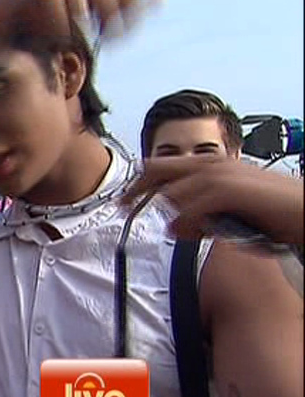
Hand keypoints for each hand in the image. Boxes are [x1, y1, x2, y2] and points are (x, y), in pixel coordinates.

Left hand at [122, 157, 304, 245]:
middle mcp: (211, 163)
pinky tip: (189, 231)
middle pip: (156, 170)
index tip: (124, 199)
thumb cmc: (273, 211)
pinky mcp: (228, 191)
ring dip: (172, 217)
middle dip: (136, 189)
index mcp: (211, 164)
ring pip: (172, 193)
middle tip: (122, 206)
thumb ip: (200, 214)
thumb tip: (174, 225)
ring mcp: (219, 175)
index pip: (163, 166)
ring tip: (188, 233)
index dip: (140, 182)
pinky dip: (185, 222)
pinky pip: (191, 207)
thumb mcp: (229, 210)